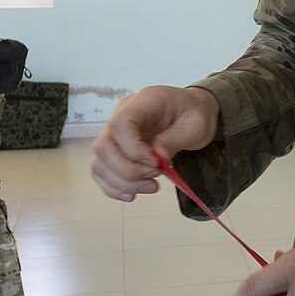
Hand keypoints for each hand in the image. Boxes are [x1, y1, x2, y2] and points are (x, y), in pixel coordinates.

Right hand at [90, 85, 218, 201]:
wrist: (192, 112)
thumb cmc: (194, 114)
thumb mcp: (195, 124)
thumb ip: (173, 139)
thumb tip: (157, 158)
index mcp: (143, 102)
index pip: (120, 124)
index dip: (133, 149)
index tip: (155, 162)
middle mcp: (122, 115)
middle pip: (103, 146)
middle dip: (127, 171)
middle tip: (154, 177)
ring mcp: (115, 133)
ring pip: (99, 162)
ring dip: (122, 182)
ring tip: (151, 186)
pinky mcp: (115, 149)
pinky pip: (102, 171)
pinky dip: (114, 187)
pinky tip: (133, 193)